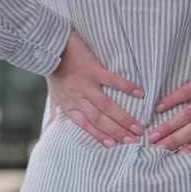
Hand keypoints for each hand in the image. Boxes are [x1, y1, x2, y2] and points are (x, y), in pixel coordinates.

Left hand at [46, 27, 145, 148]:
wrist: (50, 45)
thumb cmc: (53, 69)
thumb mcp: (52, 93)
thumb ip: (56, 110)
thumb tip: (52, 127)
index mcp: (68, 105)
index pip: (85, 125)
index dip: (99, 136)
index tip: (114, 146)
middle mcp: (77, 98)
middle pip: (99, 119)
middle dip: (117, 132)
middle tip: (133, 141)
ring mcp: (86, 84)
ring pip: (106, 105)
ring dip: (123, 118)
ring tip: (138, 127)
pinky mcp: (93, 70)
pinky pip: (113, 81)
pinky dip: (127, 87)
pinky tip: (140, 94)